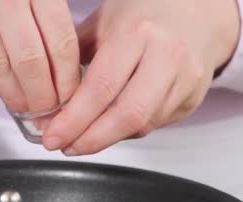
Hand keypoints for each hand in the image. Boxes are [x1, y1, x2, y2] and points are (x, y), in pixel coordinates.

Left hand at [42, 0, 240, 154]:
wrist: (197, 11)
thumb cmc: (143, 13)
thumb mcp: (102, 22)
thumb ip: (72, 59)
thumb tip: (46, 104)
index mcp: (137, 33)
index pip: (101, 87)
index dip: (73, 120)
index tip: (51, 136)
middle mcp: (167, 55)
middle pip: (126, 115)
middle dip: (90, 140)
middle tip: (64, 146)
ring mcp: (186, 79)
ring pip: (142, 125)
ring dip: (105, 139)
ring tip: (79, 141)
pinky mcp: (193, 98)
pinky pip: (154, 125)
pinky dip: (125, 132)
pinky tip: (107, 129)